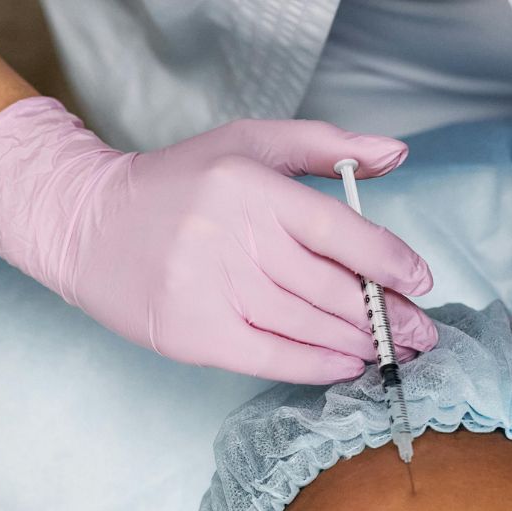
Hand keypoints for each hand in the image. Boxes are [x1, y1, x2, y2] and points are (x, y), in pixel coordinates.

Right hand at [0, 98, 435, 382]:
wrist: (87, 223)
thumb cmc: (183, 182)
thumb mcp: (251, 144)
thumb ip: (328, 147)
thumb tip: (398, 155)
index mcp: (252, 186)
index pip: (341, 231)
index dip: (390, 261)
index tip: (421, 282)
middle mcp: (233, 237)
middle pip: (331, 288)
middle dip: (388, 315)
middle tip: (423, 333)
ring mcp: (211, 289)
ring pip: (308, 325)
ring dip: (361, 343)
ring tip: (393, 349)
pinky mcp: (193, 333)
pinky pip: (272, 357)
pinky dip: (318, 365)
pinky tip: (349, 364)